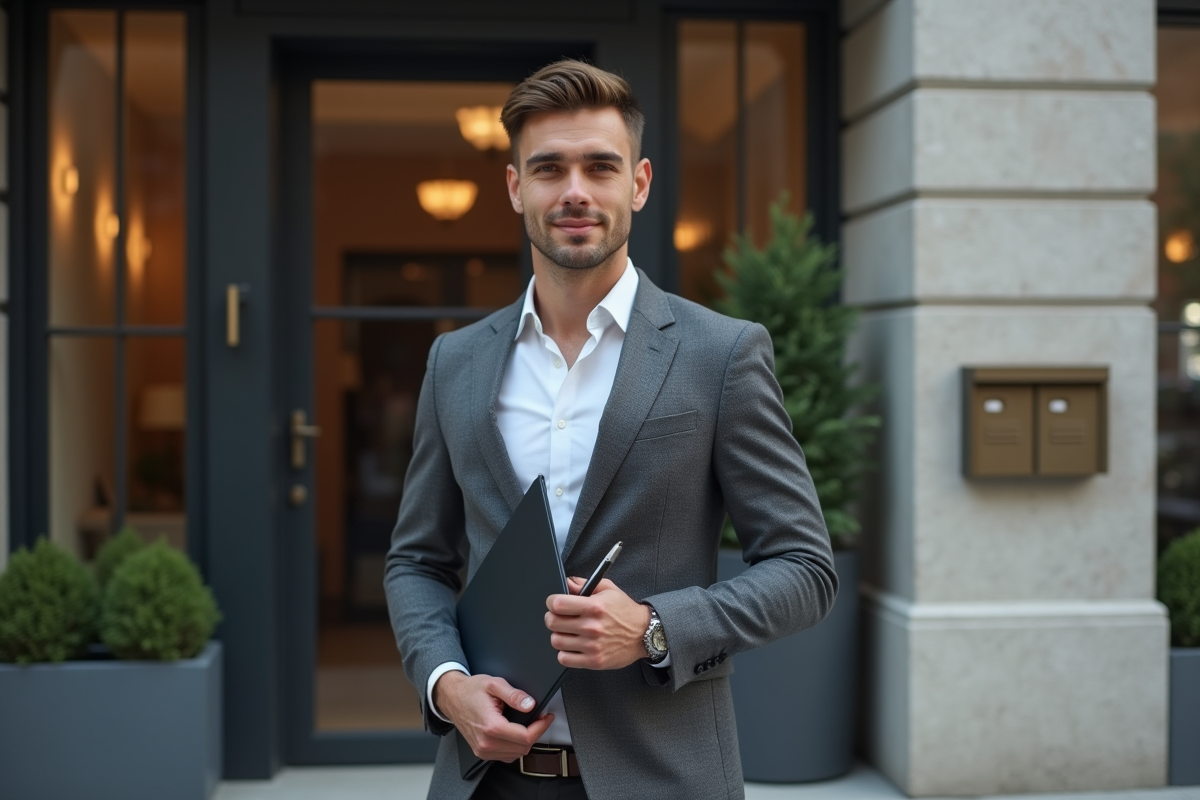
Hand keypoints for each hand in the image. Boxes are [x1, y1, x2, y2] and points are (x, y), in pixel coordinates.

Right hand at [432, 671, 553, 761]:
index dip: (541, 727)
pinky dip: (515, 747)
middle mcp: (486, 743)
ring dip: (525, 741)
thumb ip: (514, 694)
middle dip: (535, 733)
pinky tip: (515, 733)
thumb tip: (530, 704)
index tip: (547, 717)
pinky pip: (506, 756)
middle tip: (539, 718)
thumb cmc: (470, 690)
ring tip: (527, 724)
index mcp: (491, 726)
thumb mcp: (494, 684)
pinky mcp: (481, 753)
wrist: (451, 697)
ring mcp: (483, 750)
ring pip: (516, 755)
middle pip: (523, 748)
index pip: (525, 737)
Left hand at [544, 577, 650, 669]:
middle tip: (558, 617)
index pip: (558, 604)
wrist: (644, 634)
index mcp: (595, 607)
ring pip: (556, 641)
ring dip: (558, 635)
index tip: (554, 603)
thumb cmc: (626, 611)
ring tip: (566, 632)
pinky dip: (564, 653)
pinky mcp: (594, 661)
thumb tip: (567, 582)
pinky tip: (572, 646)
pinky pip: (565, 659)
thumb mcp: (608, 589)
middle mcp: (592, 627)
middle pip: (553, 623)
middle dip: (552, 618)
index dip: (552, 602)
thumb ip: (586, 584)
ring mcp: (592, 646)